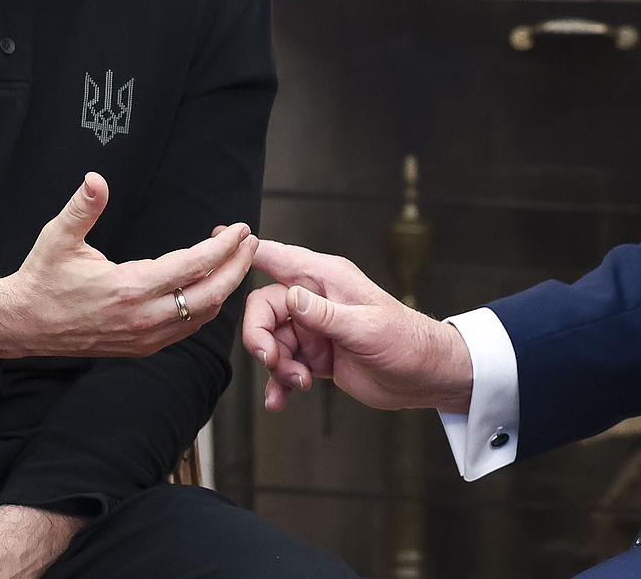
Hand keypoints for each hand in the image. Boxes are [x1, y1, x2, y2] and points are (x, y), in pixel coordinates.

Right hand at [0, 172, 257, 358]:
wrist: (23, 325)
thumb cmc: (42, 279)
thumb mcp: (57, 238)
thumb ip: (81, 208)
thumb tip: (95, 180)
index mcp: (128, 289)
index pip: (192, 267)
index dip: (223, 248)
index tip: (240, 229)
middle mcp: (143, 318)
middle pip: (210, 296)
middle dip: (237, 268)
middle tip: (251, 242)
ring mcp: (144, 338)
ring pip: (202, 316)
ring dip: (225, 288)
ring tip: (236, 259)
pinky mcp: (141, 347)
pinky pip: (187, 329)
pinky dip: (206, 308)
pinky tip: (211, 287)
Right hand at [241, 239, 473, 413]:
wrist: (423, 376)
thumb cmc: (406, 341)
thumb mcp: (366, 327)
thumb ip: (325, 315)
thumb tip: (289, 296)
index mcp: (327, 279)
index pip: (279, 257)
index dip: (248, 250)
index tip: (217, 238)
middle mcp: (315, 299)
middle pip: (263, 308)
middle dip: (261, 338)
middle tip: (274, 361)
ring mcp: (313, 328)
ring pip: (270, 340)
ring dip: (276, 366)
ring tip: (297, 384)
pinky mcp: (315, 354)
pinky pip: (284, 365)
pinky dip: (278, 384)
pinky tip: (280, 402)